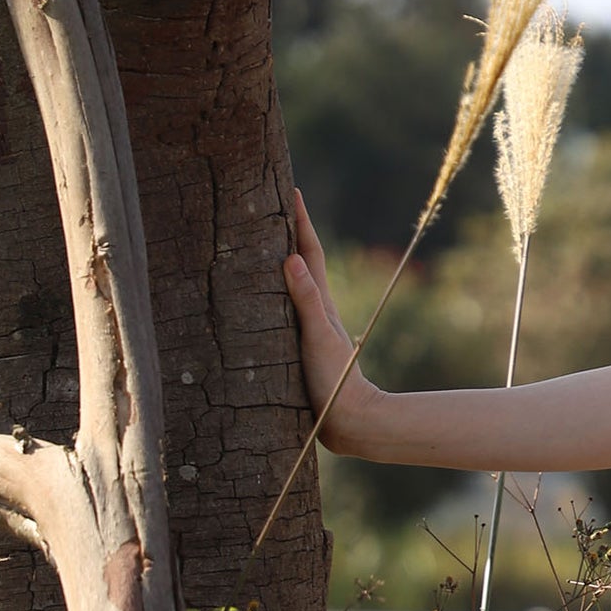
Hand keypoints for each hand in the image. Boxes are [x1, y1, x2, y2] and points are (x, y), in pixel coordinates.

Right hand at [282, 190, 383, 455]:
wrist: (350, 422)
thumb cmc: (335, 380)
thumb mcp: (318, 337)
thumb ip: (306, 301)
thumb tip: (292, 259)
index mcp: (319, 302)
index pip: (308, 251)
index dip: (300, 220)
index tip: (291, 189)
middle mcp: (314, 310)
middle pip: (300, 261)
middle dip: (288, 230)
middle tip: (271, 202)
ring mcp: (307, 328)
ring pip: (291, 285)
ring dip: (280, 259)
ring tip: (261, 240)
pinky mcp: (299, 348)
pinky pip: (282, 310)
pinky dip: (274, 294)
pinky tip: (261, 299)